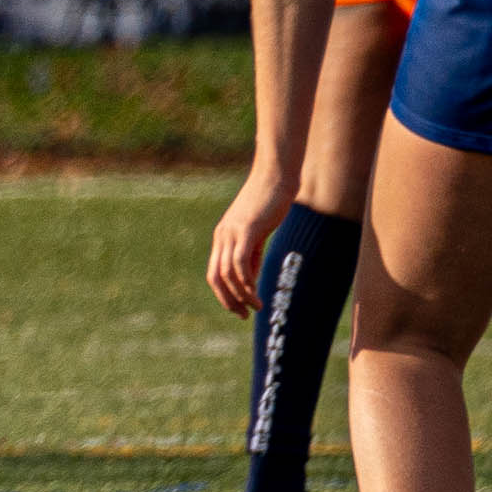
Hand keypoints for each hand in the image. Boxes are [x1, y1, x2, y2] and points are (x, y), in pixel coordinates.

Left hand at [207, 164, 297, 316]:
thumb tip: (249, 276)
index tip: (239, 309)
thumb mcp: (257, 232)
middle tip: (244, 315)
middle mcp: (222, 236)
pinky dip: (246, 281)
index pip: (214, 273)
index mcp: (223, 237)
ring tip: (256, 307)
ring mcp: (232, 232)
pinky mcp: (246, 229)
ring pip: (227, 273)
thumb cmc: (270, 202)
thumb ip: (251, 252)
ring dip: (241, 295)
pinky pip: (240, 262)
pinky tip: (256, 291)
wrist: (276, 176)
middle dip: (228, 300)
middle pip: (215, 277)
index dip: (224, 295)